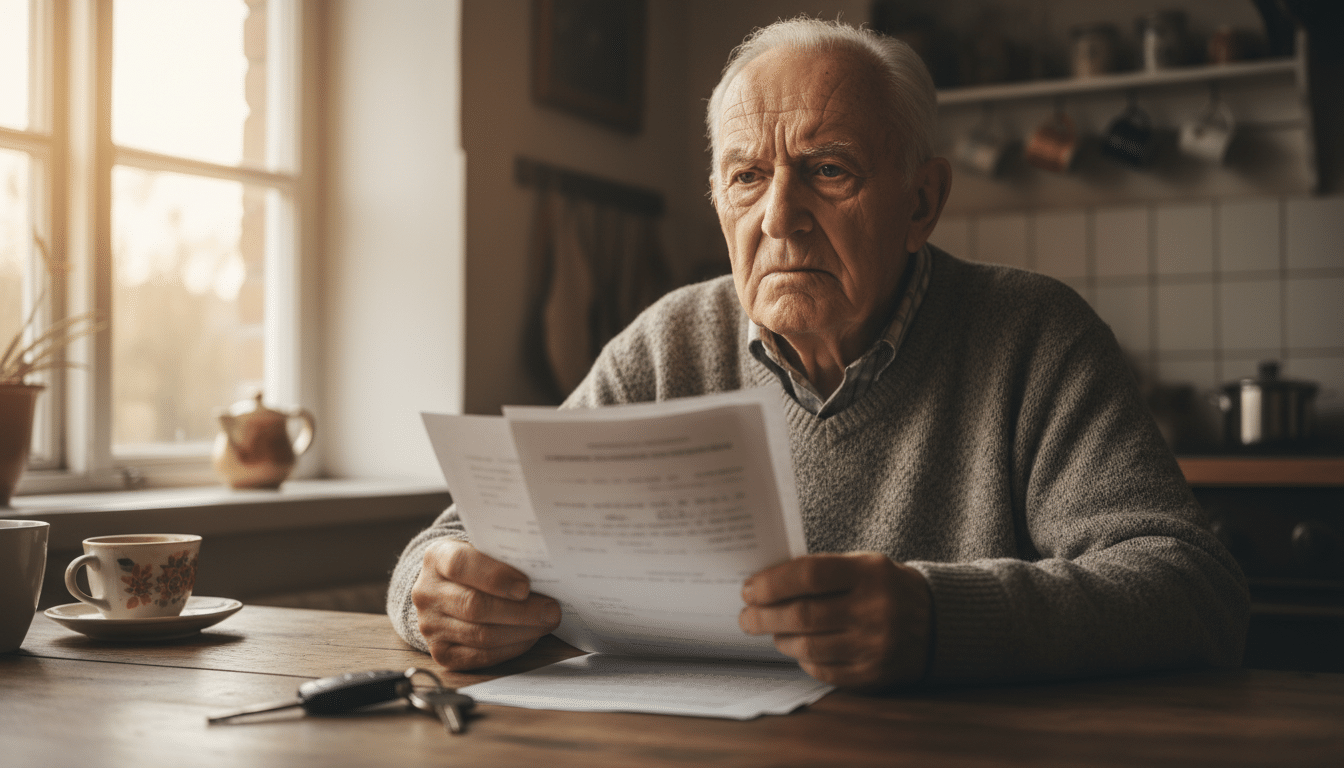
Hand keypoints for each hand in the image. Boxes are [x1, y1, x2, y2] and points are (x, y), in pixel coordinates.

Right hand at [412, 539, 561, 669]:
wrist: (446, 589)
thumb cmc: (477, 566)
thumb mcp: (483, 550)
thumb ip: (504, 557)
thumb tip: (544, 572)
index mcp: (437, 557)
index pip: (460, 565)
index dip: (495, 576)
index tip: (525, 586)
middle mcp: (427, 592)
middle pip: (474, 606)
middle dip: (520, 611)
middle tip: (551, 610)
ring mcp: (430, 626)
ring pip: (481, 635)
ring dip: (521, 631)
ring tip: (546, 623)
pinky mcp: (441, 653)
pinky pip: (481, 656)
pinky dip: (511, 648)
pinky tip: (529, 637)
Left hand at [739, 552, 931, 689]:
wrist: (938, 623)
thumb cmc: (886, 587)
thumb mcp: (864, 565)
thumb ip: (821, 571)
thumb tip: (766, 584)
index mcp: (870, 573)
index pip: (809, 575)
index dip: (772, 583)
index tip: (749, 590)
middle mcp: (874, 610)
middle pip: (802, 615)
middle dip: (764, 617)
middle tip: (746, 617)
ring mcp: (875, 646)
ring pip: (807, 646)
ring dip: (780, 639)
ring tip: (772, 630)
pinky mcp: (873, 675)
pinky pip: (823, 671)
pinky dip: (804, 659)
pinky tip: (799, 648)